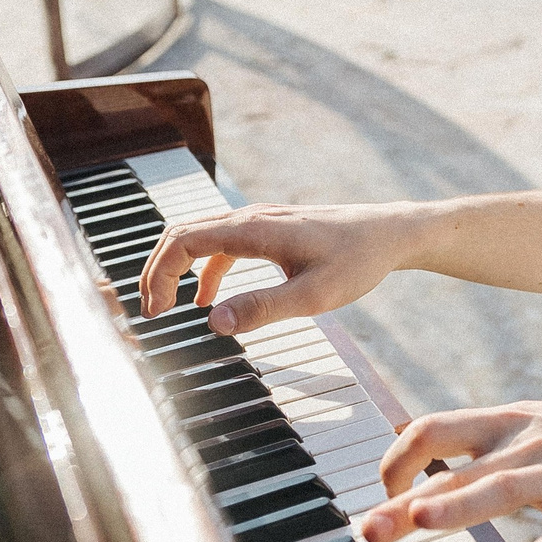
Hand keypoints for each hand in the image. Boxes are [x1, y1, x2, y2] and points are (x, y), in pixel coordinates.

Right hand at [135, 202, 418, 333]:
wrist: (390, 234)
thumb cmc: (358, 261)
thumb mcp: (314, 296)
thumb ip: (263, 308)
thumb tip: (214, 322)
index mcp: (253, 230)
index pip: (183, 241)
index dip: (159, 274)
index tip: (157, 313)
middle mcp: (250, 219)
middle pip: (182, 234)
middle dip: (157, 271)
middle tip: (151, 312)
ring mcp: (259, 222)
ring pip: (199, 237)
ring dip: (177, 269)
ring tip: (168, 309)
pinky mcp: (271, 231)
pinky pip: (222, 244)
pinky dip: (203, 269)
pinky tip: (207, 299)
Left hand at [359, 401, 541, 541]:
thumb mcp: (525, 426)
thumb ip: (474, 443)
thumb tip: (410, 460)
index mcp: (502, 423)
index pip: (432, 430)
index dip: (397, 461)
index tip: (381, 495)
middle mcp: (524, 443)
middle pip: (456, 470)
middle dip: (406, 501)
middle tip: (369, 531)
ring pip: (503, 487)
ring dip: (461, 505)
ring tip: (423, 519)